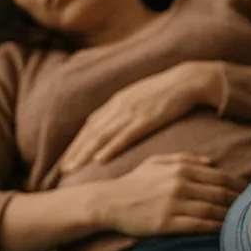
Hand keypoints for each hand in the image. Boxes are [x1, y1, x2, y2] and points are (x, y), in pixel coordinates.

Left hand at [61, 62, 220, 172]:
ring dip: (85, 153)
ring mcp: (132, 112)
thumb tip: (117, 122)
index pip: (91, 125)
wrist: (188, 80)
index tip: (67, 159)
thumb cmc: (168, 90)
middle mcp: (120, 106)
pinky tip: (100, 160)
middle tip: (62, 170)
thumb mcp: (142, 96)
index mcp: (118, 101)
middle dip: (75, 151)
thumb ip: (128, 108)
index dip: (78, 143)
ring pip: (102, 136)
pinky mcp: (146, 119)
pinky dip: (110, 148)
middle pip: (91, 132)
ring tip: (73, 169)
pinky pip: (124, 136)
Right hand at [94, 152, 246, 237]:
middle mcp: (179, 185)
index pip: (219, 176)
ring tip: (244, 221)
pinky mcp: (165, 223)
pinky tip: (224, 231)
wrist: (108, 202)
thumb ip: (186, 159)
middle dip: (239, 200)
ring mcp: (172, 205)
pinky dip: (214, 228)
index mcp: (180, 169)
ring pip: (211, 210)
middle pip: (219, 193)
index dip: (238, 184)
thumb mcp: (158, 162)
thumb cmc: (134, 181)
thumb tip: (212, 162)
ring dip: (229, 215)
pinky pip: (197, 226)